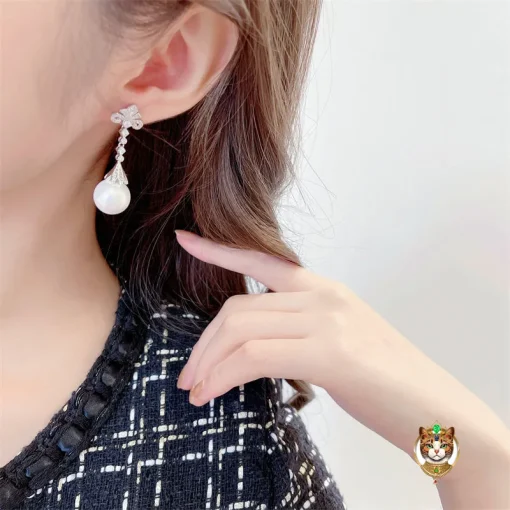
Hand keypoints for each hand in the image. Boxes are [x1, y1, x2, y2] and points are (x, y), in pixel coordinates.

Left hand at [174, 229, 509, 508]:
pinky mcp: (329, 352)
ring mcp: (327, 320)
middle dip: (203, 344)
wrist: (432, 410)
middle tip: (188, 377)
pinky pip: (255, 356)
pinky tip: (212, 394)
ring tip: (195, 391)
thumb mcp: (337, 342)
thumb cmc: (382, 381)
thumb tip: (252, 347)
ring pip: (240, 329)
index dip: (219, 250)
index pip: (262, 260)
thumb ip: (299, 330)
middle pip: (238, 308)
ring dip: (208, 363)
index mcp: (323, 290)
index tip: (186, 240)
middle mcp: (322, 296)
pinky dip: (224, 376)